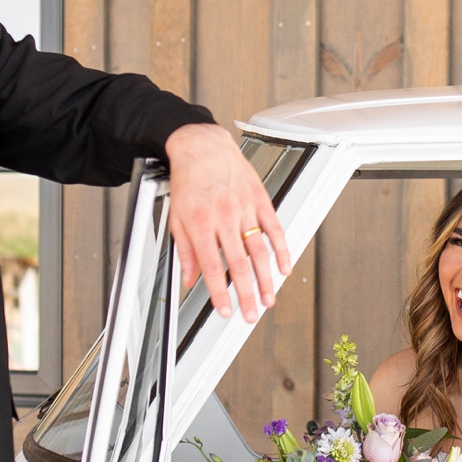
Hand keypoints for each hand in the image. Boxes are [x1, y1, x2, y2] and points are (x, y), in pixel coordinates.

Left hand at [163, 122, 290, 322]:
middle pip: (239, 265)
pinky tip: (285, 267)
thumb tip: (189, 279)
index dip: (220, 293)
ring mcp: (244, 209)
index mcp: (201, 224)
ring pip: (259, 251)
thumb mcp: (177, 218)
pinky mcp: (259, 200)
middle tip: (251, 314)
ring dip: (266, 279)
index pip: (213, 267)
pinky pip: (274, 228)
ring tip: (269, 298)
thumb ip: (185, 251)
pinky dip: (282, 250)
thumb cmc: (188, 181)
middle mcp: (224, 218)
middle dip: (247, 294)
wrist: (202, 148)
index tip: (225, 311)